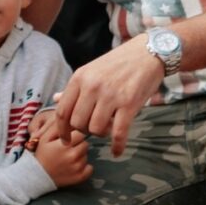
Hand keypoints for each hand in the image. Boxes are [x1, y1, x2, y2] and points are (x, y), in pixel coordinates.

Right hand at [29, 114, 91, 187]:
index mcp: (65, 144)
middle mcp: (73, 155)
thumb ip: (58, 127)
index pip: (80, 134)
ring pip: (87, 155)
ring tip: (68, 159)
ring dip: (80, 156)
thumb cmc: (43, 154)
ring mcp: (78, 167)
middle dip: (78, 146)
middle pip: (85, 144)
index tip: (67, 140)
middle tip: (67, 150)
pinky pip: (90, 168)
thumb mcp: (45, 137)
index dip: (74, 136)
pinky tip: (73, 167)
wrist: (38, 175)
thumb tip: (72, 119)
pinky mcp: (82, 176)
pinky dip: (84, 167)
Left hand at [54, 37, 167, 156]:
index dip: (61, 129)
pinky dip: (117, 146)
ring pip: (96, 129)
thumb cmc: (118, 63)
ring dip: (101, 134)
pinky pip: (118, 133)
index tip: (65, 140)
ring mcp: (110, 95)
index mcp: (79, 78)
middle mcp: (92, 87)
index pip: (62, 111)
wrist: (148, 53)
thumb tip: (56, 99)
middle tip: (94, 127)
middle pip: (78, 123)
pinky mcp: (129, 104)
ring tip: (108, 129)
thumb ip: (74, 87)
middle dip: (84, 130)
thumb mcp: (91, 70)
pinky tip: (117, 152)